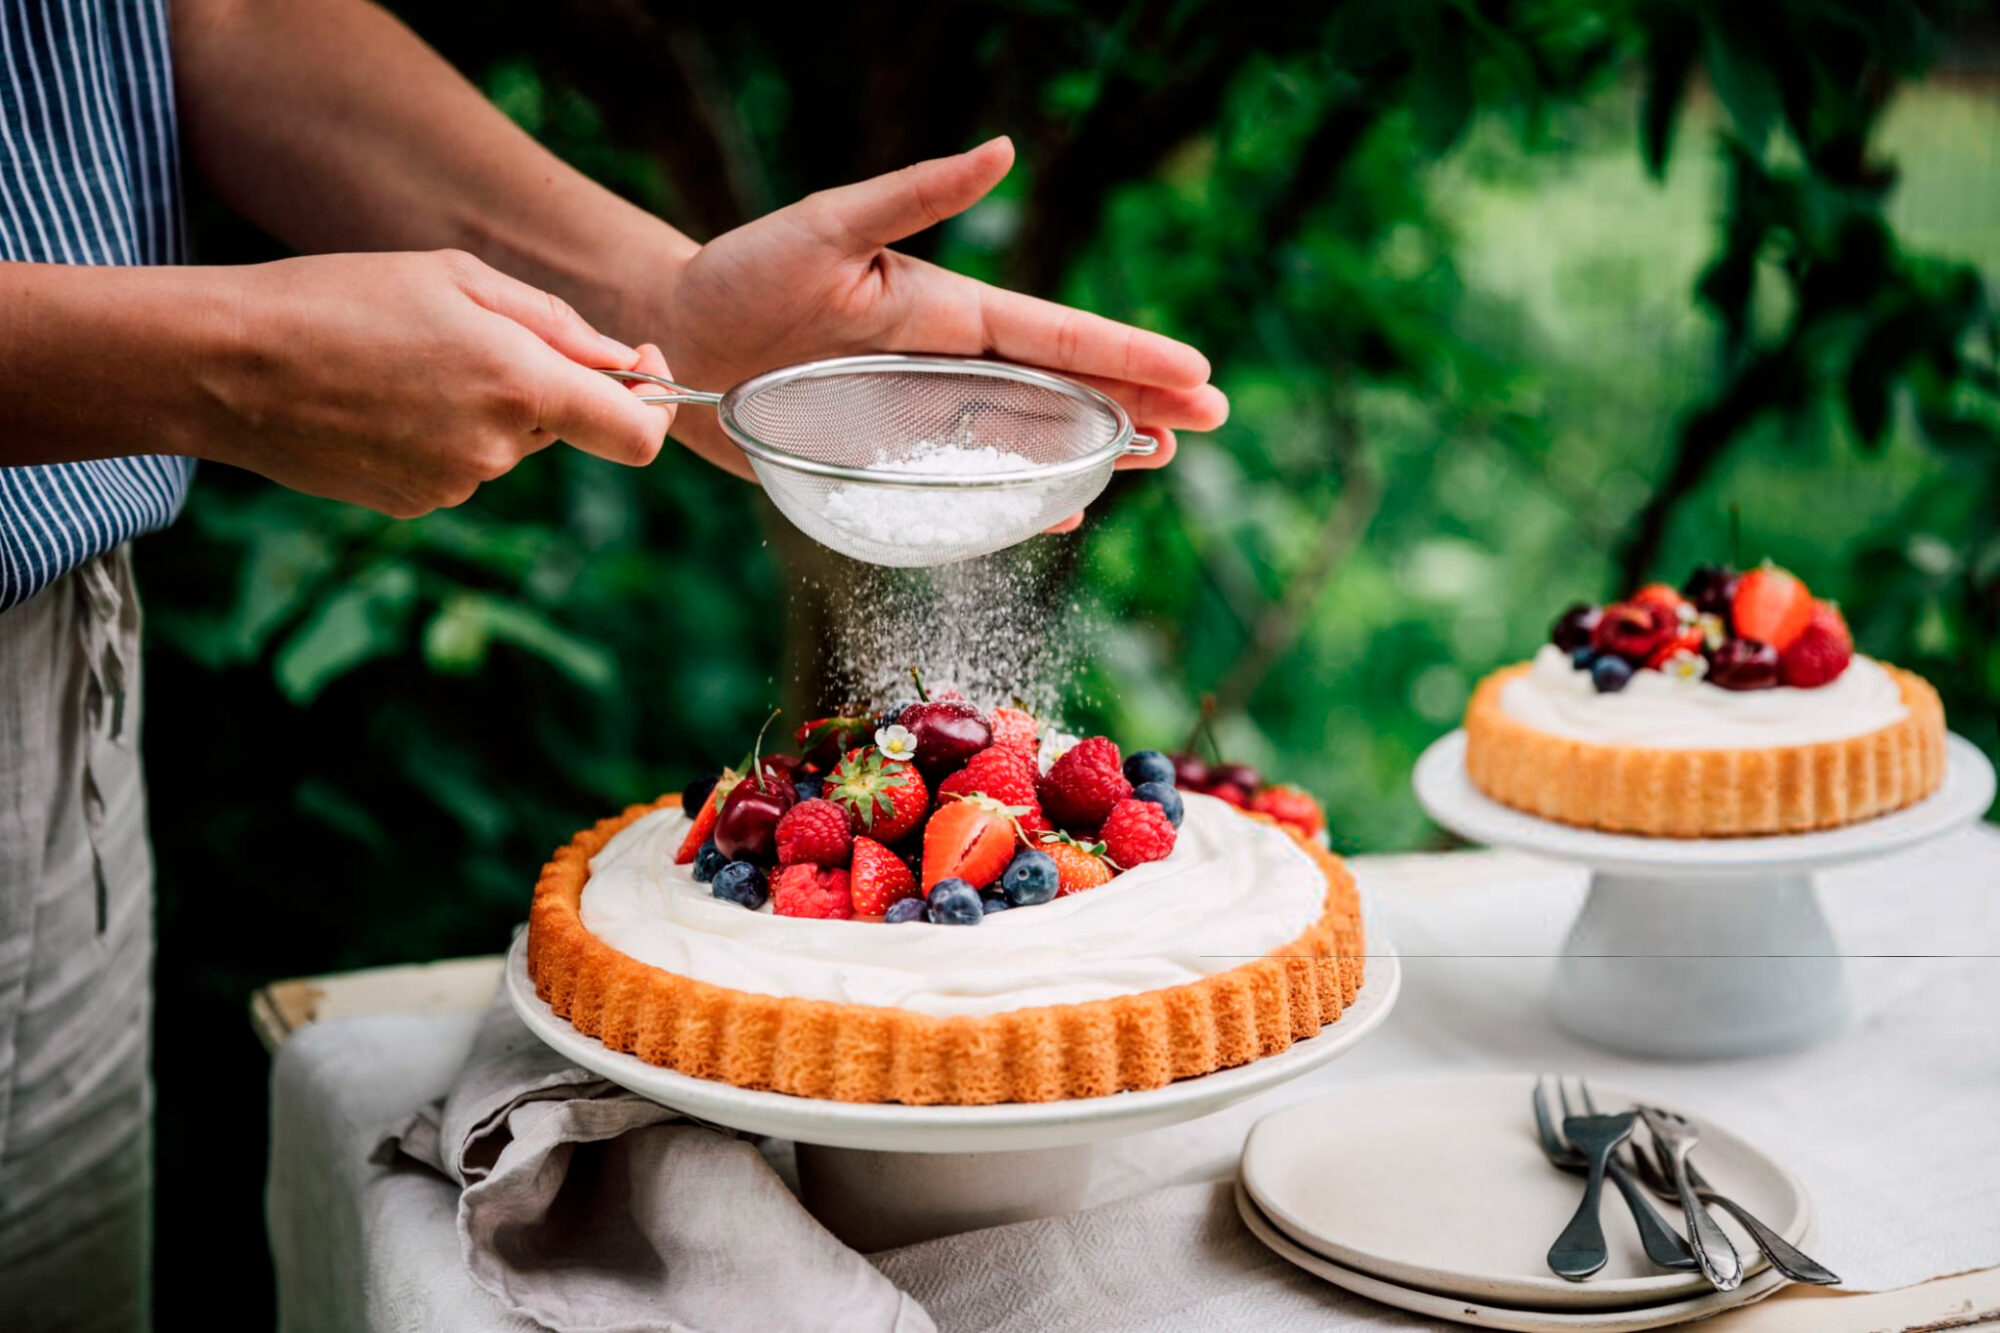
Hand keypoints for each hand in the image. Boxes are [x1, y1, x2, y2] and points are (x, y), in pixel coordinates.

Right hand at [202, 250, 673, 517]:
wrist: (227, 364)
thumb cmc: (340, 298)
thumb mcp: (456, 277)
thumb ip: (555, 323)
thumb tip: (623, 361)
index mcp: (521, 384)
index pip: (637, 435)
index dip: (655, 408)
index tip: (641, 372)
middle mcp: (498, 449)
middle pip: (563, 427)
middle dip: (543, 385)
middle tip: (471, 334)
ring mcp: (455, 485)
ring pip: (507, 445)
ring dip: (485, 407)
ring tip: (406, 361)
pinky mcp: (414, 504)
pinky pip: (458, 466)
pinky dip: (441, 434)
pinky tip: (380, 398)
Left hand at [650, 137, 1226, 516]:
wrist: (678, 336)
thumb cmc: (741, 275)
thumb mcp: (826, 227)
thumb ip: (914, 193)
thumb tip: (1002, 150)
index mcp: (946, 311)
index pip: (1057, 334)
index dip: (1128, 355)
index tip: (1196, 371)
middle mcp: (947, 363)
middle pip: (1064, 387)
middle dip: (1139, 401)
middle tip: (1208, 421)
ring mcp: (923, 413)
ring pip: (1032, 435)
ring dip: (1098, 446)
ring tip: (1159, 458)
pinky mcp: (890, 456)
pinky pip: (973, 481)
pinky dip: (1023, 495)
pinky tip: (1065, 509)